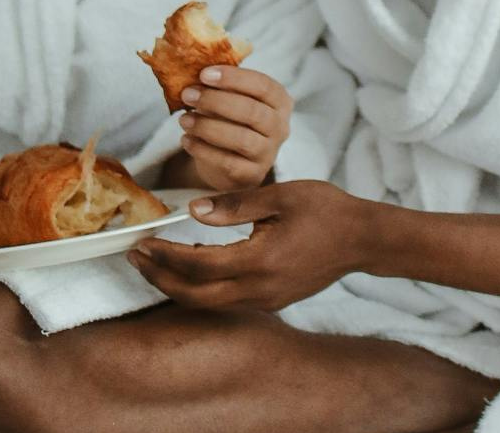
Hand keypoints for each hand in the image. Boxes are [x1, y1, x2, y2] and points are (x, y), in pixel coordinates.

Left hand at [128, 180, 365, 310]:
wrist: (363, 239)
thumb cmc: (325, 210)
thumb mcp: (280, 196)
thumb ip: (235, 205)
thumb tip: (193, 210)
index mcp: (260, 260)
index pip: (198, 264)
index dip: (165, 256)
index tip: (143, 241)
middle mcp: (259, 289)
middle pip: (195, 296)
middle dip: (160, 279)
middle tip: (136, 257)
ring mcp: (266, 300)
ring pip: (208, 304)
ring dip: (177, 286)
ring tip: (155, 263)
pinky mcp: (271, 301)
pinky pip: (226, 301)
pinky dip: (201, 287)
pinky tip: (193, 264)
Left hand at [177, 65, 291, 190]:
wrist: (230, 162)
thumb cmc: (230, 119)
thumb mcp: (230, 98)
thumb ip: (220, 84)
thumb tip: (192, 67)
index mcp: (280, 101)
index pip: (262, 85)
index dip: (233, 78)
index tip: (204, 74)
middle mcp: (281, 127)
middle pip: (252, 111)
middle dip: (216, 101)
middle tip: (187, 95)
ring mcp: (269, 154)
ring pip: (241, 139)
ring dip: (207, 127)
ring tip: (183, 120)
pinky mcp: (253, 175)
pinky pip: (227, 162)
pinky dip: (203, 150)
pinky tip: (186, 140)